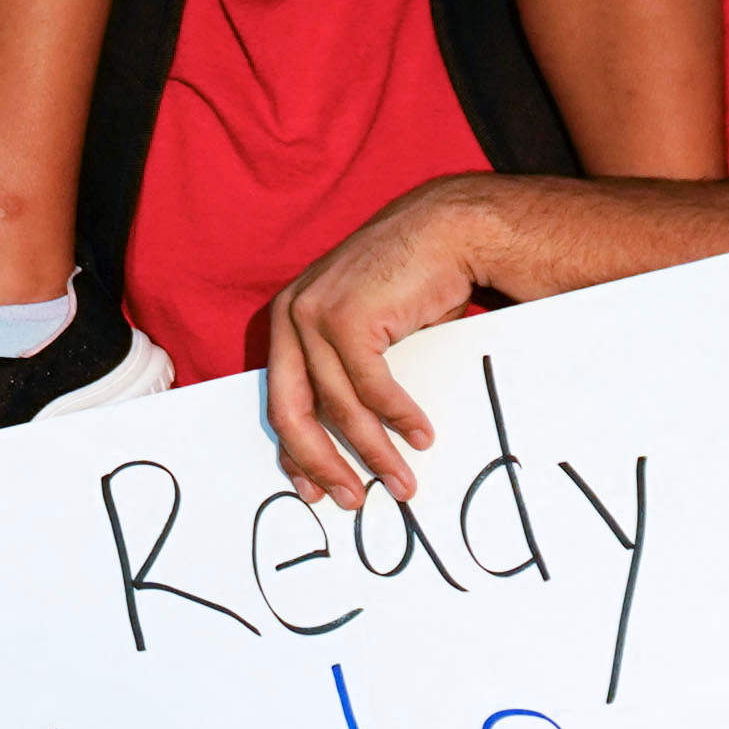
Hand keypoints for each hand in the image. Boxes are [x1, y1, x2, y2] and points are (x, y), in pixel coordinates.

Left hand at [261, 180, 497, 505]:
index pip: (280, 400)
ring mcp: (315, 314)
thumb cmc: (414, 282)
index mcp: (289, 321)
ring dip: (375, 452)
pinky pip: (372, 388)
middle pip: (292, 412)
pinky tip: (421, 436)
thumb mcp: (370, 332)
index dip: (296, 453)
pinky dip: (398, 418)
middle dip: (322, 465)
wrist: (449, 228)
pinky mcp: (348, 316)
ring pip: (338, 407)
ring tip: (402, 482)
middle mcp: (291, 316)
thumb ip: (349, 374)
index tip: (316, 489)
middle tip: (352, 500)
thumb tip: (353, 441)